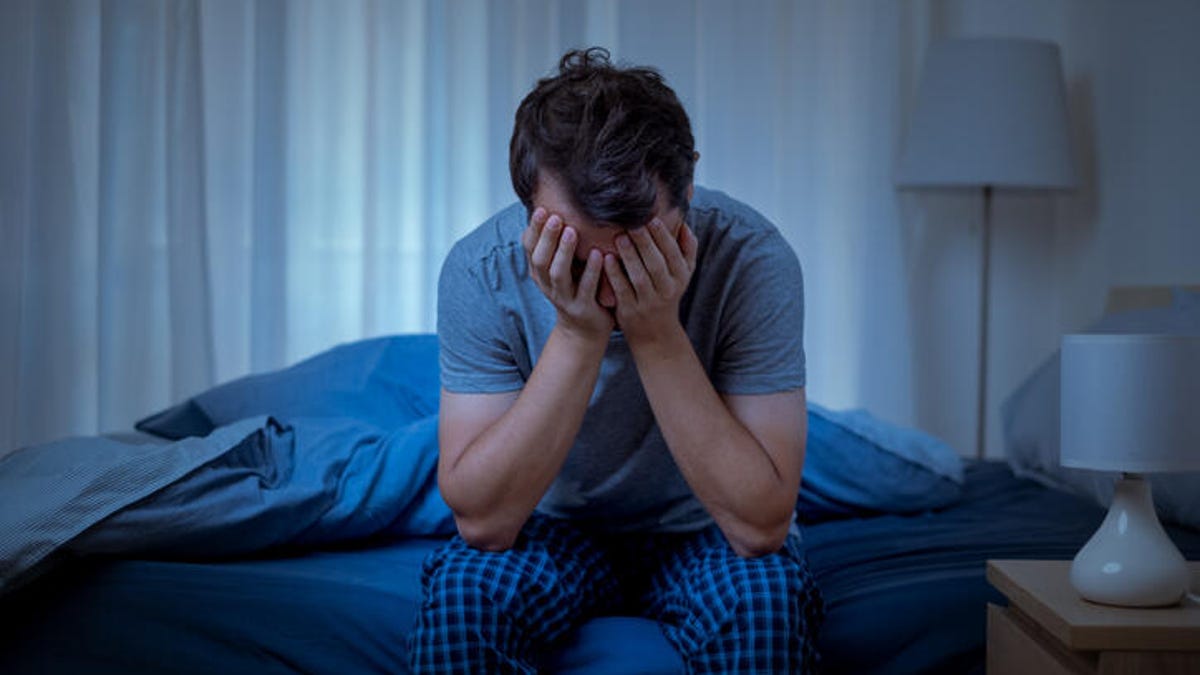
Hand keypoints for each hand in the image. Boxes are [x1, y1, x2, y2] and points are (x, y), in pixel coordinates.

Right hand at [522, 207, 614, 341]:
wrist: (585, 331)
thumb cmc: (576, 290)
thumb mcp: (561, 268)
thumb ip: (557, 245)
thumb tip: (555, 208)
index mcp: (540, 273)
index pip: (530, 248)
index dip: (534, 229)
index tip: (541, 208)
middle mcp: (548, 285)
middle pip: (540, 259)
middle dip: (546, 237)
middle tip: (555, 216)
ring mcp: (564, 298)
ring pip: (558, 273)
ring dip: (564, 251)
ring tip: (573, 231)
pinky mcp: (583, 308)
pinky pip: (586, 288)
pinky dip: (591, 270)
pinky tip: (598, 253)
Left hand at [603, 217, 697, 344]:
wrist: (656, 332)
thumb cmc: (667, 293)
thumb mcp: (684, 274)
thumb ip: (687, 249)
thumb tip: (683, 223)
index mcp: (681, 277)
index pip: (673, 254)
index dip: (663, 236)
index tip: (651, 218)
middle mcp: (667, 290)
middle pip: (656, 264)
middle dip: (644, 242)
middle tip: (632, 223)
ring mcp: (648, 301)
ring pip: (640, 276)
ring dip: (629, 256)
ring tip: (619, 237)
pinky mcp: (630, 310)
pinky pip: (622, 289)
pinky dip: (615, 274)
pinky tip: (607, 258)